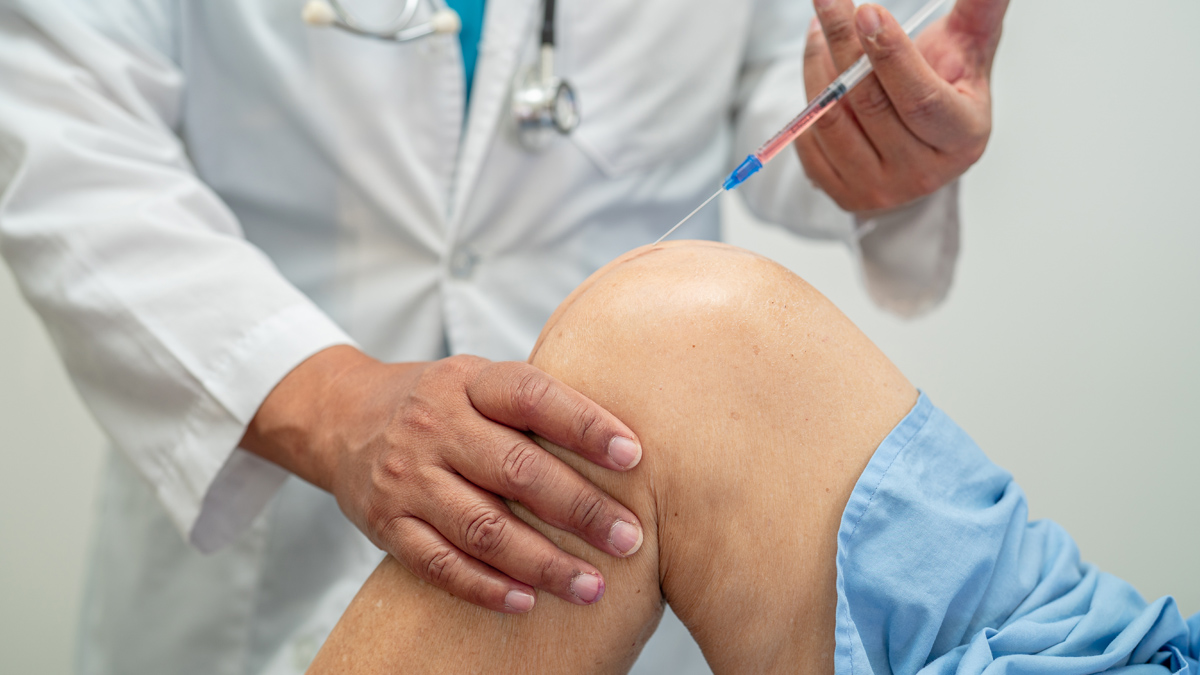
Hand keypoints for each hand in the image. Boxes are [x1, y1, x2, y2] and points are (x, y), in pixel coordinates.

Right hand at [241, 346, 644, 613]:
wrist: (341, 416)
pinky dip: (484, 586)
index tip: (632, 456)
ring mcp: (406, 477)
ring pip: (482, 527)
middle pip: (515, 470)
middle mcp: (434, 426)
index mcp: (467, 382)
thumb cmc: (438, 402)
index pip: (532, 396)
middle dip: (580, 508)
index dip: (584, 425)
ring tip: (591, 586)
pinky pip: (438, 563)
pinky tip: (527, 602)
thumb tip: (624, 445)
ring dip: (542, 562)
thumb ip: (533, 405)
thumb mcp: (477, 380)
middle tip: (629, 538)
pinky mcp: (386, 523)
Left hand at [798, 0, 1008, 212]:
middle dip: (844, 45)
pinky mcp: (841, 193)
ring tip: (822, 27)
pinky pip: (809, 138)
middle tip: (828, 1)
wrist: (918, 148)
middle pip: (870, 105)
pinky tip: (818, 64)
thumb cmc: (946, 89)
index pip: (920, 99)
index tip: (867, 11)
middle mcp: (921, 172)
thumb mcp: (969, 50)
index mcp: (962, 137)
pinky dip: (808, 94)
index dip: (891, 56)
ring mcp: (878, 189)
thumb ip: (980, 11)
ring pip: (833, 119)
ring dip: (820, 65)